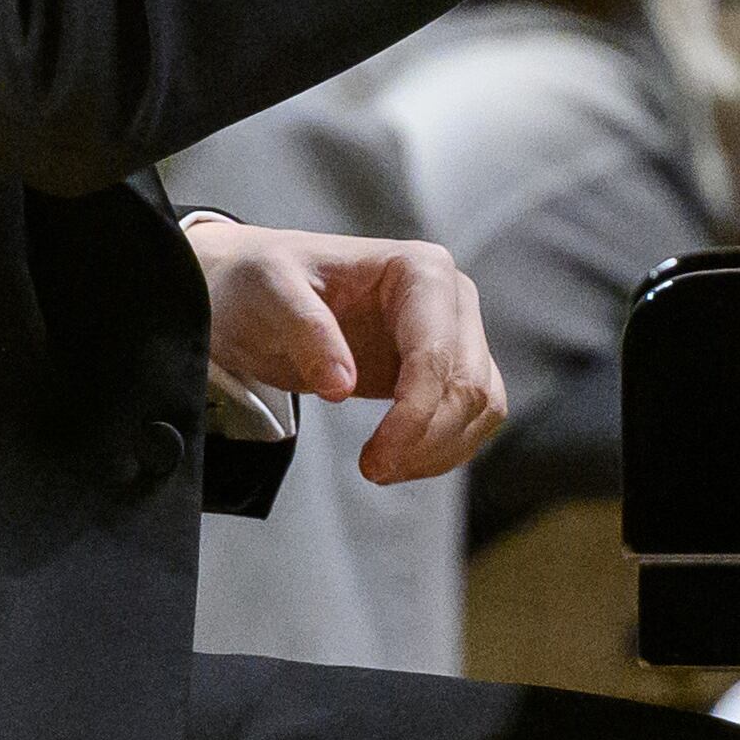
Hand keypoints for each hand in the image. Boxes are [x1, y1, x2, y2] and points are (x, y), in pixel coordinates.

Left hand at [178, 215, 509, 485]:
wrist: (257, 294)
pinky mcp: (444, 372)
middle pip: (469, 385)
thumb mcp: (271, 292)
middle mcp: (451, 299)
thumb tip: (341, 385)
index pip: (437, 353)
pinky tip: (397, 460)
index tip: (374, 460)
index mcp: (421, 269)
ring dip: (438, 451)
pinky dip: (441, 451)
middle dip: (426, 439)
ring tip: (380, 469)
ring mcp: (454, 335)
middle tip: (372, 470)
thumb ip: (307, 330)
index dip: (415, 414)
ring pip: (482, 407)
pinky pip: (469, 420)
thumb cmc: (266, 281)